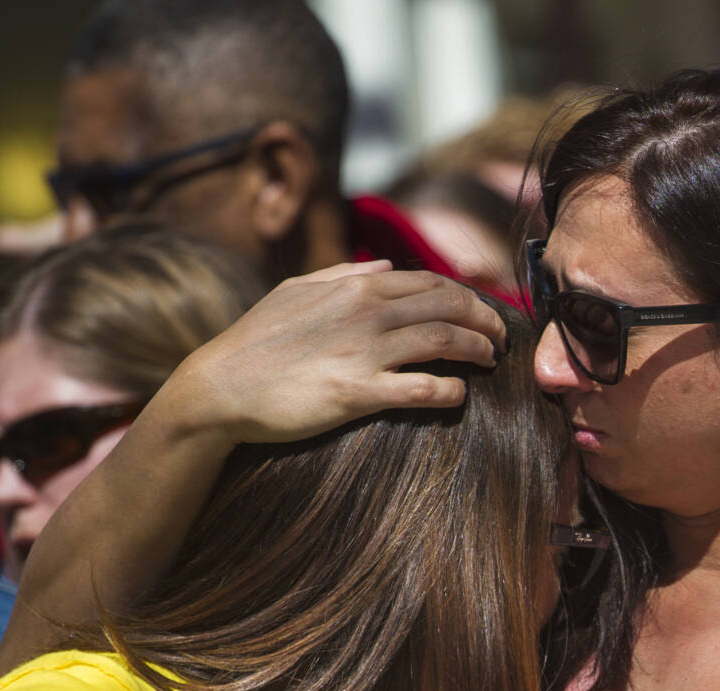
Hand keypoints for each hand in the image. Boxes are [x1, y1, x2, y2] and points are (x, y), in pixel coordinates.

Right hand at [154, 261, 507, 450]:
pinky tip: (459, 395)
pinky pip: (423, 389)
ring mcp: (364, 352)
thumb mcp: (295, 291)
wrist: (219, 387)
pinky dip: (451, 391)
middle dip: (485, 321)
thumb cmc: (256, 340)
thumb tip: (381, 266)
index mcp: (355, 285)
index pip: (430, 282)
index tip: (482, 313)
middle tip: (500, 339)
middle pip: (449, 307)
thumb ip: (342, 274)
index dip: (466, 297)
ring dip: (477, 351)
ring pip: (445, 342)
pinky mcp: (358, 394)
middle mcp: (367, 312)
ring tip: (490, 361)